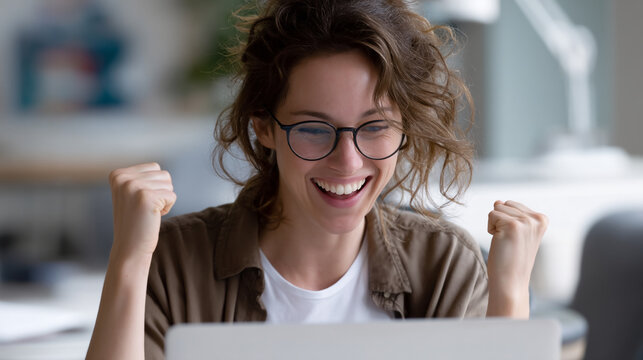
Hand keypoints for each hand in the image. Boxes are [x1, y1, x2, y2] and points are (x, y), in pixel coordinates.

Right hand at [109, 162, 176, 259]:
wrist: (129, 248)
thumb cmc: (135, 221)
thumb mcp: (131, 194)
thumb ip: (140, 177)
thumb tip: (158, 168)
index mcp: (117, 174)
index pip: (154, 167)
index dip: (154, 186)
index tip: (140, 202)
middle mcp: (123, 178)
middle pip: (163, 174)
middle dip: (161, 192)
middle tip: (145, 209)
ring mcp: (133, 186)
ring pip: (169, 184)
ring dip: (164, 200)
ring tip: (148, 212)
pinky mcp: (146, 197)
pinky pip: (172, 196)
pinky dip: (167, 208)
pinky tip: (153, 217)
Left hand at [486, 200, 547, 315]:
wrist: (510, 283)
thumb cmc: (510, 259)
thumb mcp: (515, 232)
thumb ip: (510, 214)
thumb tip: (497, 200)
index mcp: (542, 219)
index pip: (513, 204)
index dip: (507, 221)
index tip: (515, 240)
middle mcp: (537, 218)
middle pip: (504, 204)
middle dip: (500, 221)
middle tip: (509, 242)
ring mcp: (526, 221)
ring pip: (497, 208)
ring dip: (495, 226)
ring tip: (506, 243)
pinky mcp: (513, 225)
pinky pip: (491, 215)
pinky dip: (490, 229)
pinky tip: (501, 243)